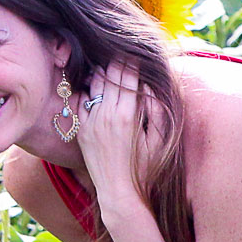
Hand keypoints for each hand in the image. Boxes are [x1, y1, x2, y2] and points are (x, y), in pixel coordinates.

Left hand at [74, 60, 161, 217]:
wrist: (118, 191)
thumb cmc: (145, 168)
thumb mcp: (159, 141)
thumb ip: (157, 111)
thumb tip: (149, 86)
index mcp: (127, 116)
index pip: (129, 78)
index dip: (133, 62)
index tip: (136, 53)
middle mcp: (106, 116)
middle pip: (111, 77)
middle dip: (117, 61)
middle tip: (121, 50)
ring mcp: (91, 122)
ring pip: (94, 85)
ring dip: (102, 72)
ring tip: (107, 62)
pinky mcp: (82, 130)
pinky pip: (83, 101)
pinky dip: (89, 89)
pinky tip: (94, 83)